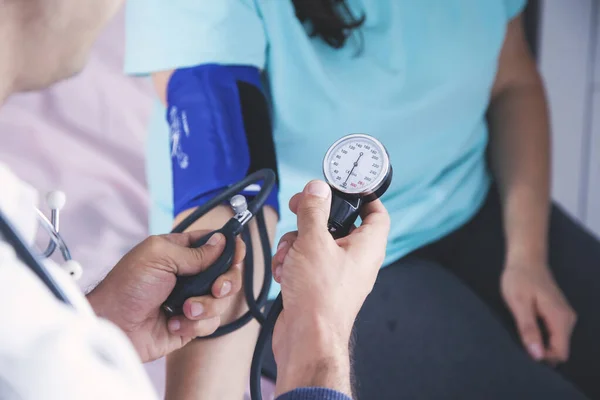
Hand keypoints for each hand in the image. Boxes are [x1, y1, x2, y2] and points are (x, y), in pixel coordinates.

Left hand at [87, 231, 244, 361]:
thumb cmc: (127, 286)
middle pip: (228, 274)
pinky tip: (174, 323)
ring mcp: (192, 300)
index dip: (231, 248)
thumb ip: (195, 252)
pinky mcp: (190, 325)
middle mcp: (190, 275)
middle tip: (216, 288)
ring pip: (222, 301)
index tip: (237, 254)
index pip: (217, 245)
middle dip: (226, 282)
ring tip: (184, 309)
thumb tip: (222, 242)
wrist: (112, 325)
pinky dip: (194, 324)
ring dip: (205, 306)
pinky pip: (211, 323)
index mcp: (182, 252)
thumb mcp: (159, 256)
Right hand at [271, 180, 389, 394]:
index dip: (363, 196)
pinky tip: (284, 272)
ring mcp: (336, 274)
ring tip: (289, 257)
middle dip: (311, 220)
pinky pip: (305, 263)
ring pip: (315, 243)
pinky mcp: (318, 285)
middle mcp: (355, 259)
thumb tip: (317, 189)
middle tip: (299, 211)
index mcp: (367, 246)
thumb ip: (314, 211)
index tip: (345, 187)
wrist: (307, 339)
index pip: (377, 212)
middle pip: (336, 225)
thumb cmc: (320, 297)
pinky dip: (292, 263)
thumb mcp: (313, 242)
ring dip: (295, 244)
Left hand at [501, 261, 576, 364]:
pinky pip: (552, 332)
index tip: (524, 349)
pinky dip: (540, 333)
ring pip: (555, 341)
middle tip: (519, 338)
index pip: (560, 352)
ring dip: (540, 341)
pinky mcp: (558, 313)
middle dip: (541, 350)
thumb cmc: (519, 278)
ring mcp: (565, 316)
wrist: (526, 258)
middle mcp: (568, 319)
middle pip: (559, 348)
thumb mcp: (518, 304)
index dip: (543, 357)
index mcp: (560, 319)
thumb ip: (528, 329)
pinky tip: (527, 324)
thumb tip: (537, 356)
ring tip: (521, 329)